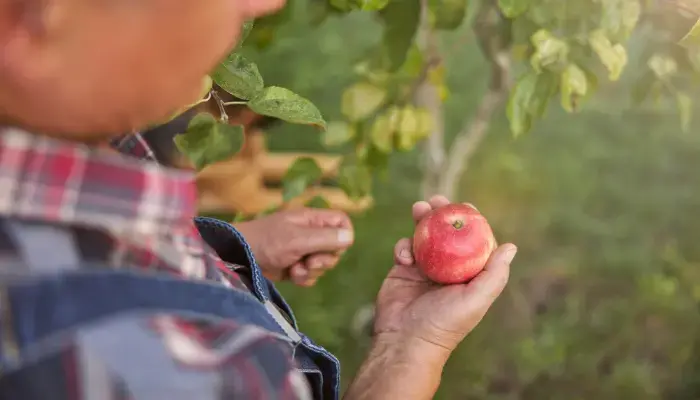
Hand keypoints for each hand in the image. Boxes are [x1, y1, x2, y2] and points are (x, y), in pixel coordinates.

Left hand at [233, 208, 353, 286]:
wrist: (236, 257)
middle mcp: (310, 234)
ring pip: (323, 265)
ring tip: (294, 269)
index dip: (343, 236)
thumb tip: (350, 237)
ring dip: (311, 271)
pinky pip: (311, 276)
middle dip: (324, 260)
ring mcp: (302, 251)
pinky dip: (303, 278)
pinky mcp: (294, 266)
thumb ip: (325, 238)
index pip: (342, 222)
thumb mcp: (297, 239)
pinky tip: (290, 276)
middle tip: (308, 261)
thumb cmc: (265, 242)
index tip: (333, 247)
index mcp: (312, 220)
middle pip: (335, 248)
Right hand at [374, 195, 515, 360]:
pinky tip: (405, 256)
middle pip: (445, 234)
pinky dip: (403, 245)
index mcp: (467, 275)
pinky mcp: (402, 270)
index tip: (466, 205)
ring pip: (423, 236)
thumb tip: (511, 246)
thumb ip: (494, 275)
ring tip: (419, 208)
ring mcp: (423, 268)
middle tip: (438, 201)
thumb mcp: (476, 300)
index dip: (470, 222)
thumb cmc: (445, 323)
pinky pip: (404, 248)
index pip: (472, 242)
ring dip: (422, 220)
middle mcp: (446, 269)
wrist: (405, 340)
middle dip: (442, 214)